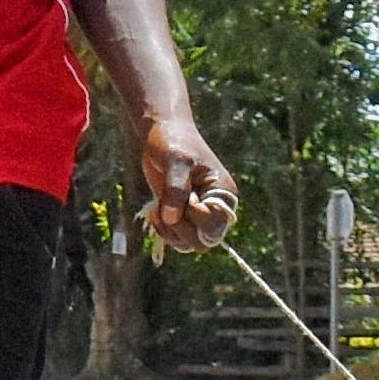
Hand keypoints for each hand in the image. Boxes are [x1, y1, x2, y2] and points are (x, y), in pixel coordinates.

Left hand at [138, 112, 240, 252]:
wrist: (162, 135)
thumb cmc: (174, 143)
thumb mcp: (176, 161)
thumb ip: (175, 189)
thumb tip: (172, 218)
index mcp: (223, 194)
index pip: (216, 224)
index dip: (196, 217)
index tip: (186, 197)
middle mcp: (214, 208)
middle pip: (205, 242)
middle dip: (182, 229)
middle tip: (167, 209)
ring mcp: (198, 215)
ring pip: (190, 244)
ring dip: (171, 233)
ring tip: (158, 210)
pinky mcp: (182, 216)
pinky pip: (177, 239)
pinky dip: (164, 231)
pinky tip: (155, 212)